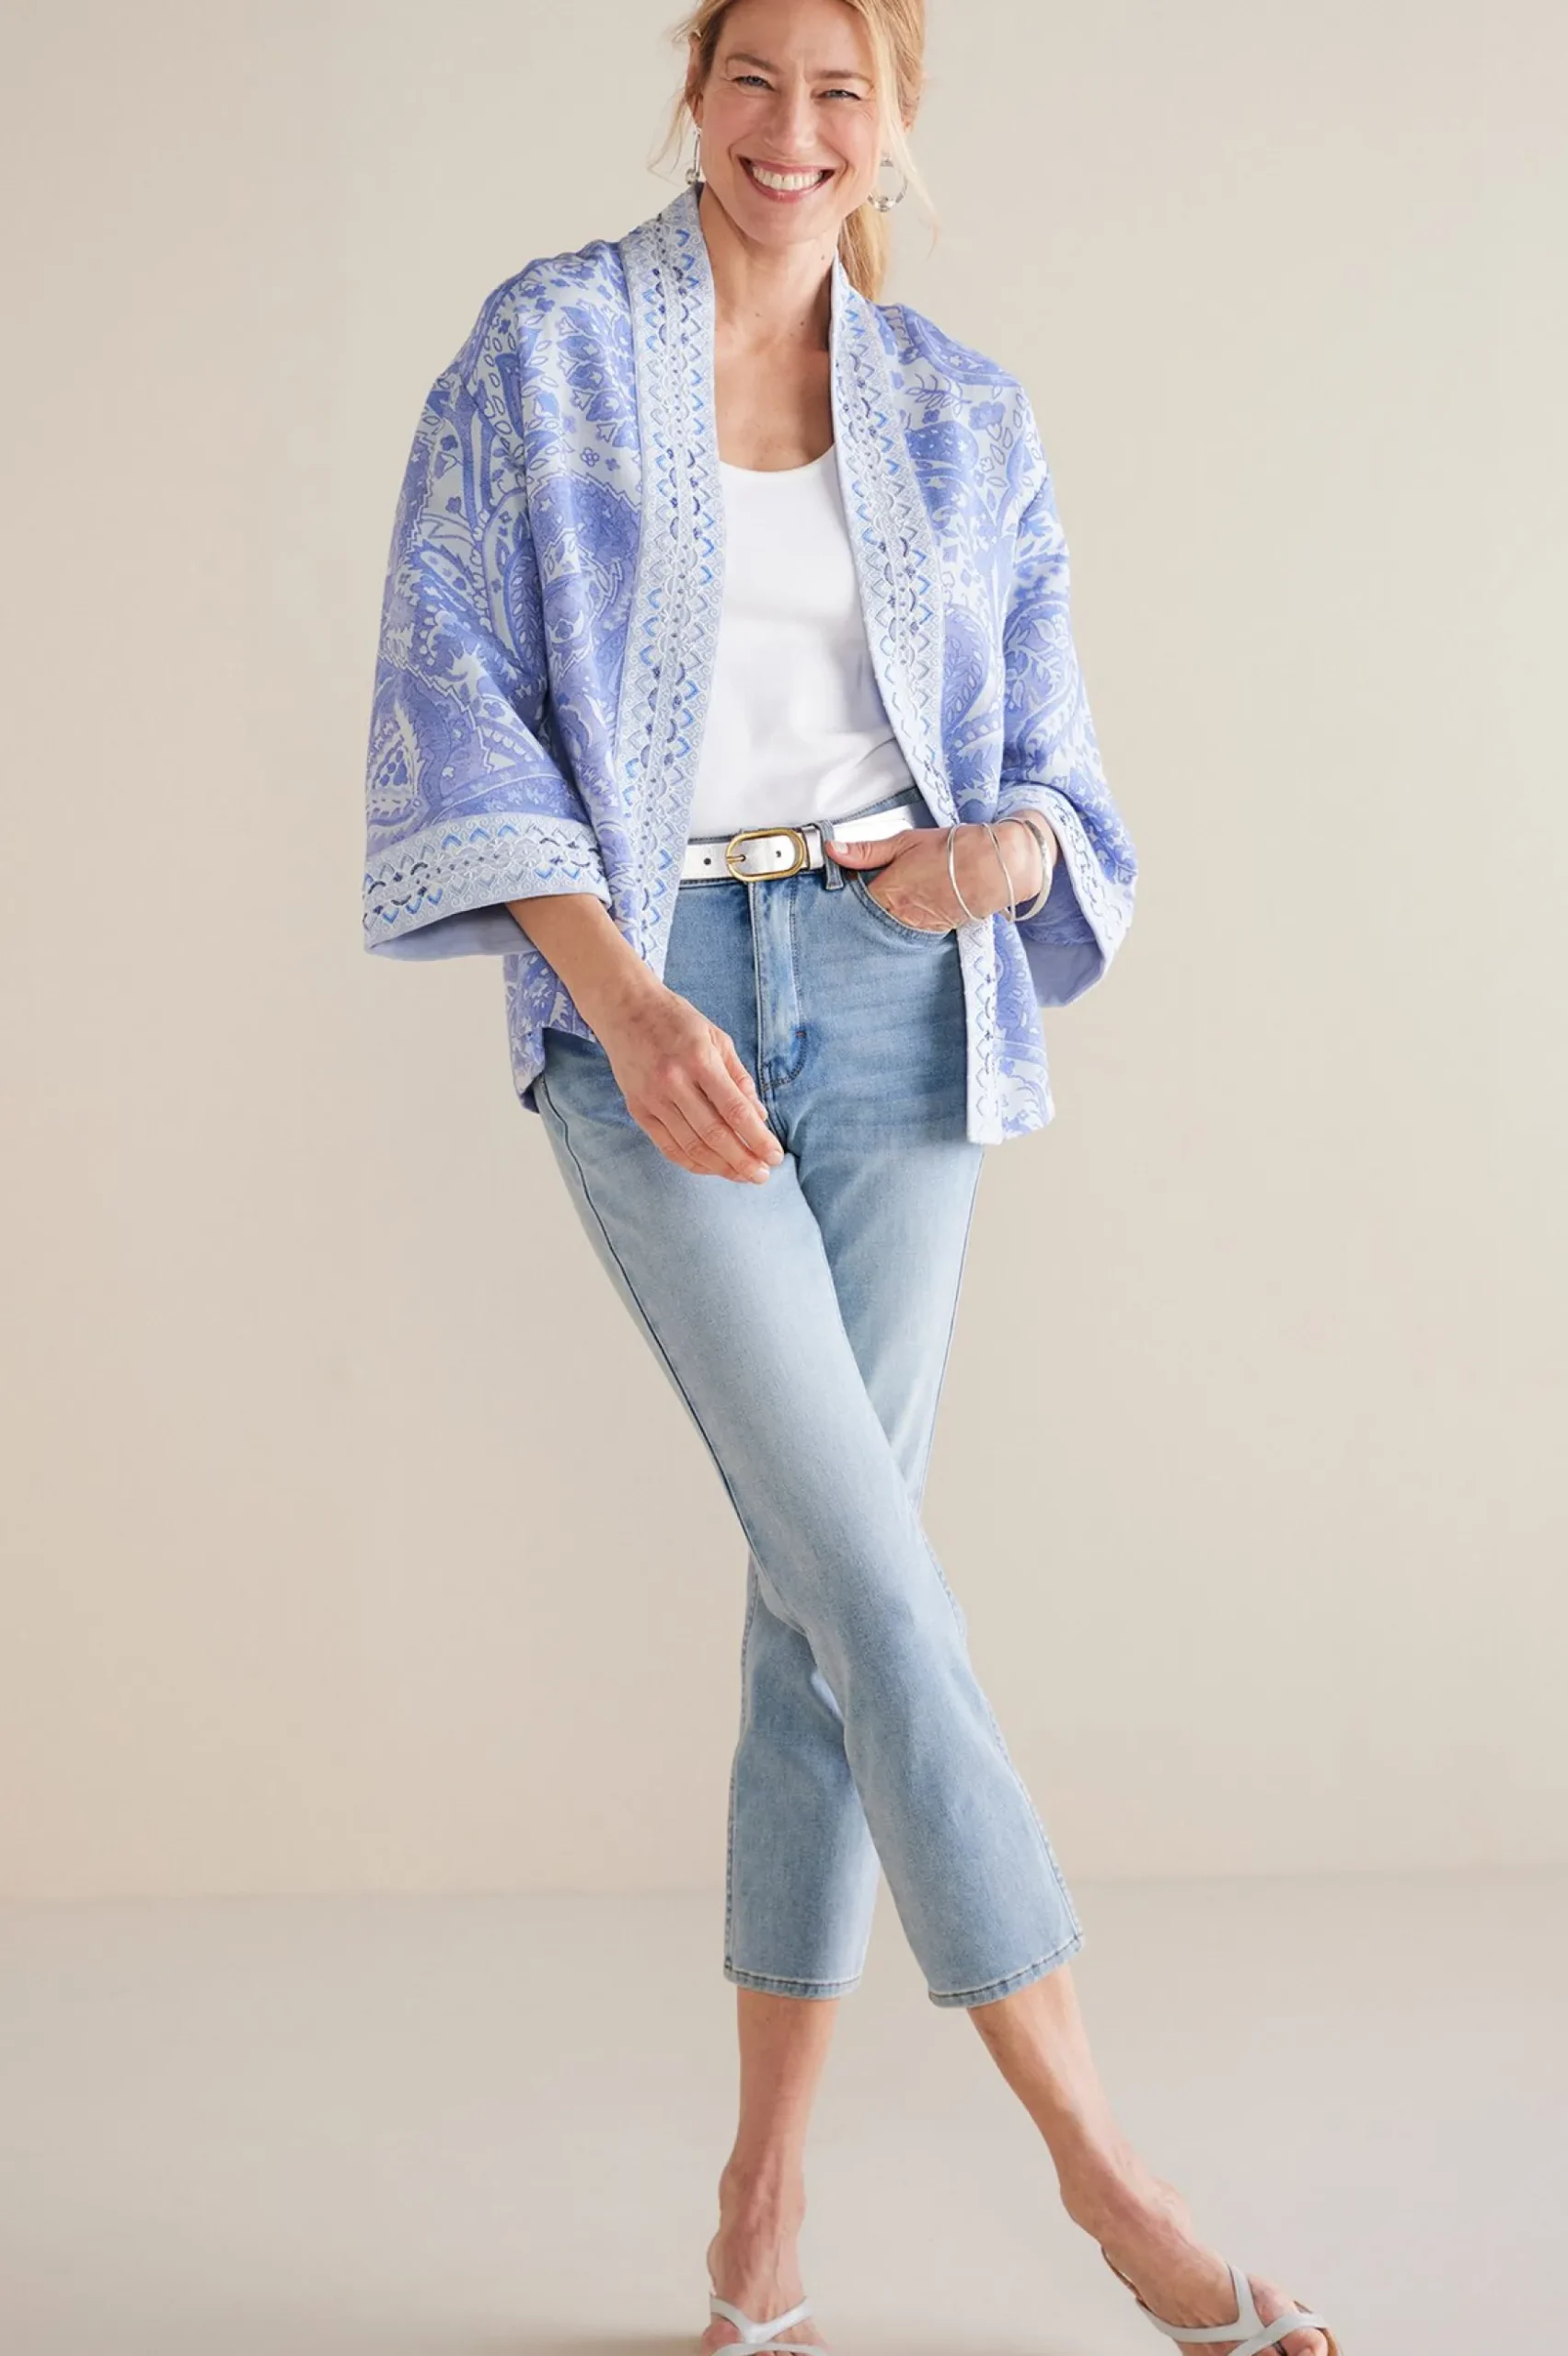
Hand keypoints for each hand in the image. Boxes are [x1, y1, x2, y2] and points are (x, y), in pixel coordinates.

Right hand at [593, 978, 783, 1184]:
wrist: (624, 1008)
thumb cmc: (676, 1020)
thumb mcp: (717, 1038)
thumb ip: (739, 1078)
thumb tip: (759, 1117)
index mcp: (699, 1059)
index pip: (734, 1110)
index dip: (757, 1138)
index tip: (774, 1156)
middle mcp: (673, 1081)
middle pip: (714, 1134)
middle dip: (743, 1160)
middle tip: (763, 1175)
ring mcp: (652, 1098)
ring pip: (691, 1146)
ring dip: (721, 1167)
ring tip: (743, 1175)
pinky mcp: (638, 1109)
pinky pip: (668, 1146)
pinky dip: (693, 1163)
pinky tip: (713, 1168)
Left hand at [824, 817, 1049, 925]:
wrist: (994, 867)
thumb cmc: (953, 850)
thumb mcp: (905, 842)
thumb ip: (866, 850)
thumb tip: (833, 850)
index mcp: (886, 893)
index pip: (850, 902)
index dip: (845, 894)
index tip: (843, 883)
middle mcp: (898, 916)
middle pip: (866, 920)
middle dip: (860, 911)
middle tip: (860, 896)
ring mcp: (916, 928)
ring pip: (887, 928)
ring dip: (882, 918)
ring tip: (890, 901)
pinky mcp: (933, 932)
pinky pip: (909, 931)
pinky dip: (904, 922)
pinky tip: (908, 909)